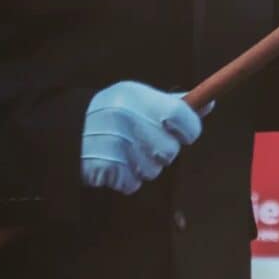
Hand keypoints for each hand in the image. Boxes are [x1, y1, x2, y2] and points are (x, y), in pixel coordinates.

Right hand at [80, 81, 204, 194]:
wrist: (68, 127)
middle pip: (171, 152)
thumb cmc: (112, 108)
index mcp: (142, 98)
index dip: (187, 129)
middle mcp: (132, 121)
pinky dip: (127, 178)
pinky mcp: (107, 170)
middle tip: (144, 139)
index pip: (185, 120)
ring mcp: (119, 147)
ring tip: (126, 149)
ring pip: (153, 171)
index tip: (179, 131)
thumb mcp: (139, 95)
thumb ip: (174, 103)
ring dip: (144, 165)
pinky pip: (133, 184)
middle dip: (162, 150)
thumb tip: (210, 104)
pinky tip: (115, 162)